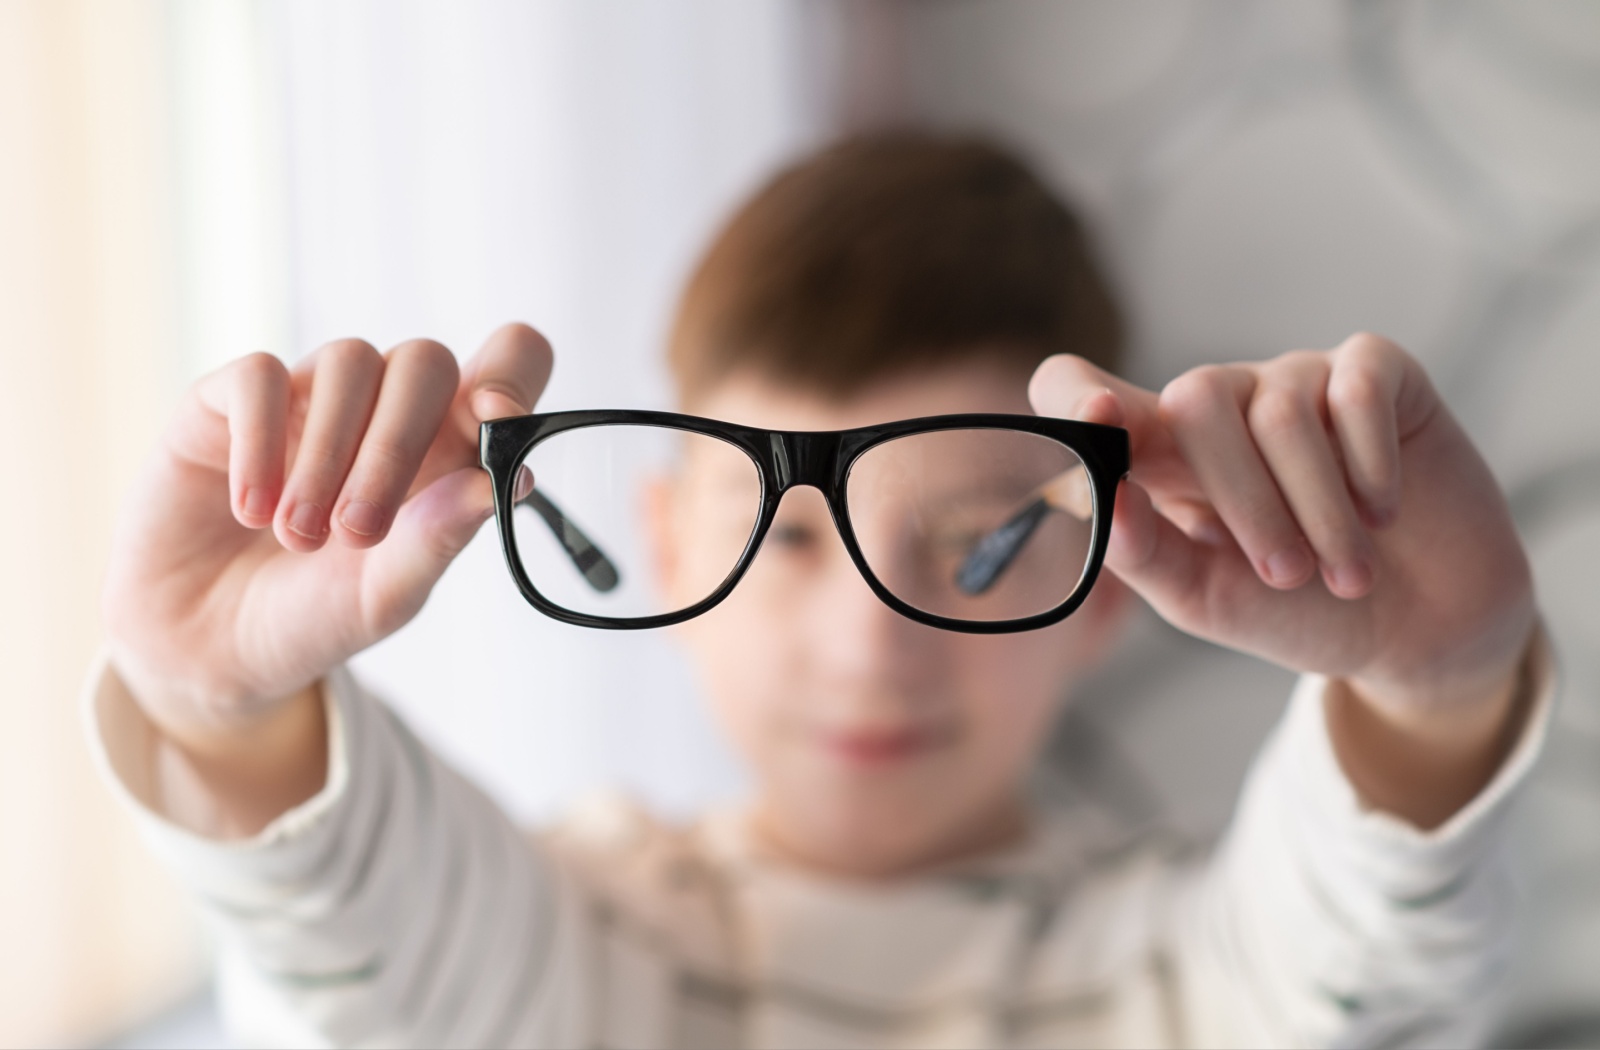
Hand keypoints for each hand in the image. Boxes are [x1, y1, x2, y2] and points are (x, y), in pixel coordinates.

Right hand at [104, 324, 552, 756]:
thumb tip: (511, 480)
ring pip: (348, 361)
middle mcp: (384, 409)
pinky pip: (259, 375)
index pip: (507, 365)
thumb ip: (441, 538)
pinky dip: (260, 441)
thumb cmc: (313, 615)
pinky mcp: (228, 399)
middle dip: (396, 445)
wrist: (206, 651)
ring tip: (298, 536)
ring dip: (327, 455)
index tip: (494, 418)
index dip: (513, 374)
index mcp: (446, 449)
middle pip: (424, 361)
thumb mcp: (386, 595)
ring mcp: (308, 396)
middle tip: (357, 532)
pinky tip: (251, 510)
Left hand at [1030, 334, 1535, 822]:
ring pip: (1283, 412)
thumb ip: (1142, 553)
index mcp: (1159, 456)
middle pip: (1196, 402)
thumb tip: (1104, 496)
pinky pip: (1358, 389)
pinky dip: (1371, 463)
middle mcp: (1221, 404)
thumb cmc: (1296, 610)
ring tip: (1346, 573)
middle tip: (1289, 577)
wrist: (1420, 629)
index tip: (1099, 415)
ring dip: (1318, 509)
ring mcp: (1297, 380)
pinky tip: (1383, 511)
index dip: (1076, 393)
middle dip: (1246, 503)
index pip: (1081, 389)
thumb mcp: (1205, 598)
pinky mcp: (1375, 371)